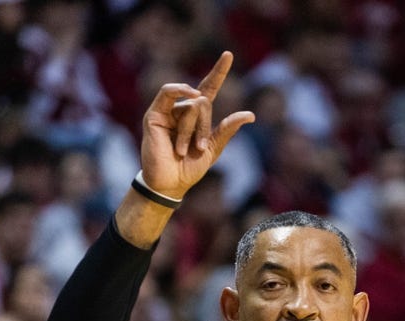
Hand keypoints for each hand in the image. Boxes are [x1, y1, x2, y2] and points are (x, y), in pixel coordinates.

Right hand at [139, 51, 253, 198]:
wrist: (171, 183)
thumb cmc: (190, 168)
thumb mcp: (214, 148)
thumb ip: (228, 129)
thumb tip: (250, 115)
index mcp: (198, 116)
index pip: (209, 87)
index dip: (219, 71)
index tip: (228, 54)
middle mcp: (183, 109)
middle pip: (203, 102)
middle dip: (204, 127)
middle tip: (198, 148)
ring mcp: (168, 111)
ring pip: (190, 104)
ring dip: (191, 129)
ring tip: (183, 149)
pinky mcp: (155, 114)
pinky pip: (168, 92)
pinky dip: (178, 90)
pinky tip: (189, 94)